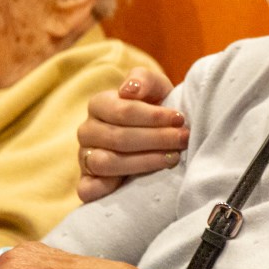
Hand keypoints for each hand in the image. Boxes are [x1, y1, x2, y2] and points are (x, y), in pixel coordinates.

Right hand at [78, 66, 184, 202]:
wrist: (158, 134)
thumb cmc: (156, 107)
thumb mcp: (155, 87)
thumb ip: (144, 79)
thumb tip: (129, 90)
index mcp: (99, 104)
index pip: (123, 111)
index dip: (153, 116)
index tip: (180, 119)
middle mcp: (87, 130)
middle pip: (118, 137)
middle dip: (156, 139)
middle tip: (182, 139)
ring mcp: (85, 157)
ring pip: (106, 162)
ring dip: (143, 162)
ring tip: (172, 158)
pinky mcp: (88, 182)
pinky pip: (88, 189)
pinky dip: (104, 189)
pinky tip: (130, 186)